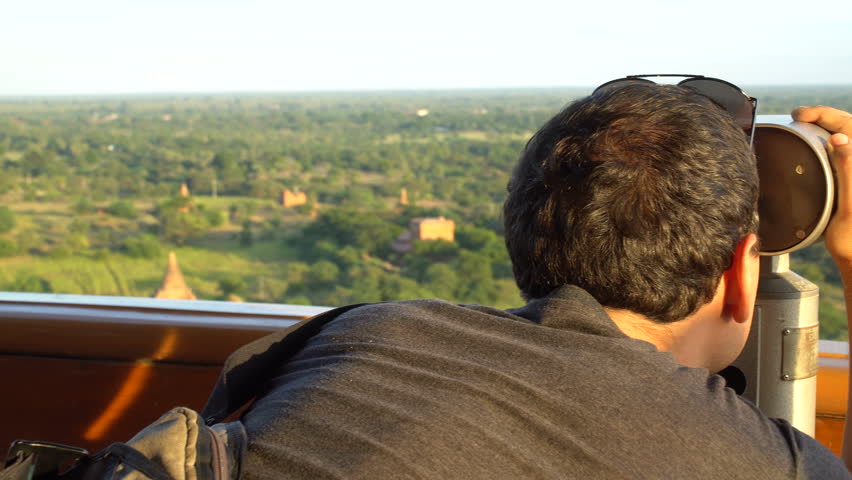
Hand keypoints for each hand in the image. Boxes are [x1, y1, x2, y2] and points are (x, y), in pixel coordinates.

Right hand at [792, 106, 851, 270]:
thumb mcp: (849, 205)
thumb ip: (848, 169)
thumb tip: (840, 138)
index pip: (850, 126)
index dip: (826, 114)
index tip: (801, 115)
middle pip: (849, 130)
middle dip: (825, 117)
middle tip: (799, 117)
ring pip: (846, 142)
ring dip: (827, 129)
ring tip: (804, 126)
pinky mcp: (850, 186)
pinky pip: (842, 157)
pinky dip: (828, 146)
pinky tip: (814, 150)